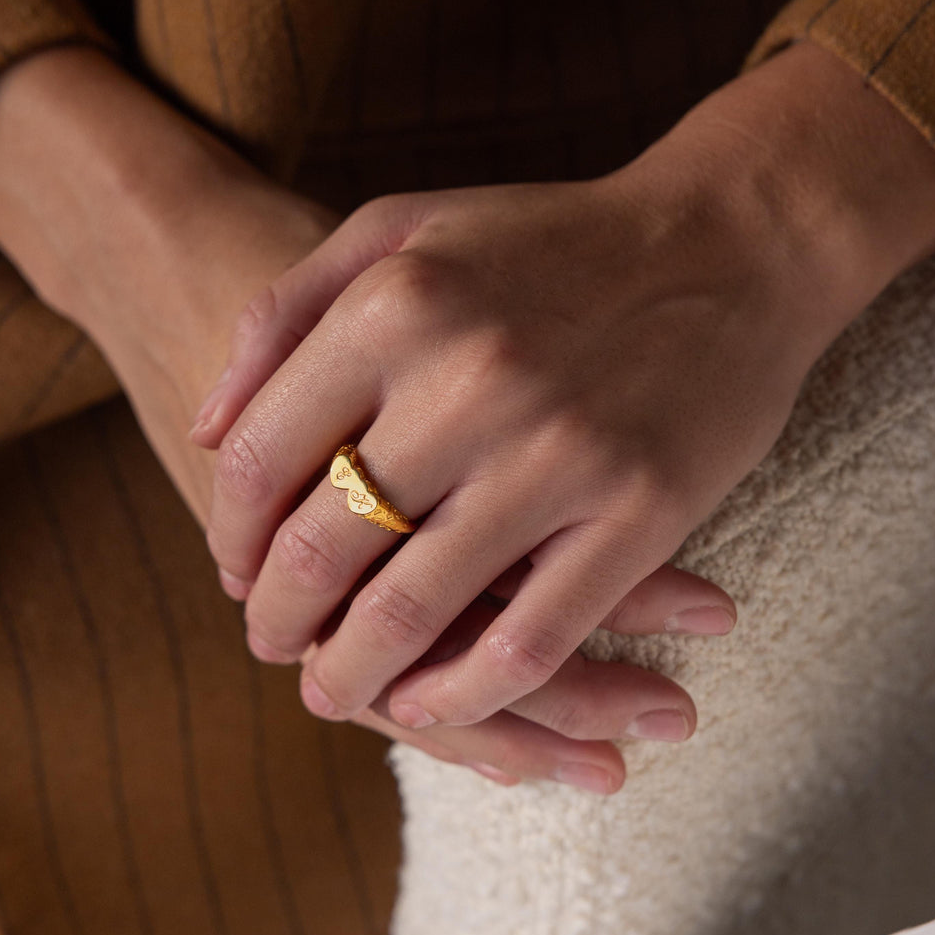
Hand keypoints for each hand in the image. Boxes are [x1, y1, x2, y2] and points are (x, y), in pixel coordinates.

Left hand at [0, 45, 724, 793]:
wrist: (728, 244)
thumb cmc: (548, 243)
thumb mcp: (400, 229)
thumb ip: (284, 314)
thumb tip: (206, 434)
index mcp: (398, 305)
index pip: (261, 461)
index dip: (229, 537)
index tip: (235, 574)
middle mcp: (470, 381)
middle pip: (321, 547)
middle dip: (277, 619)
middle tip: (272, 643)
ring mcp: (558, 453)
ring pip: (411, 613)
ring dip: (350, 677)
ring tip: (330, 692)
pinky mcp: (638, 513)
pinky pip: (527, 643)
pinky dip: (462, 695)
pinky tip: (426, 705)